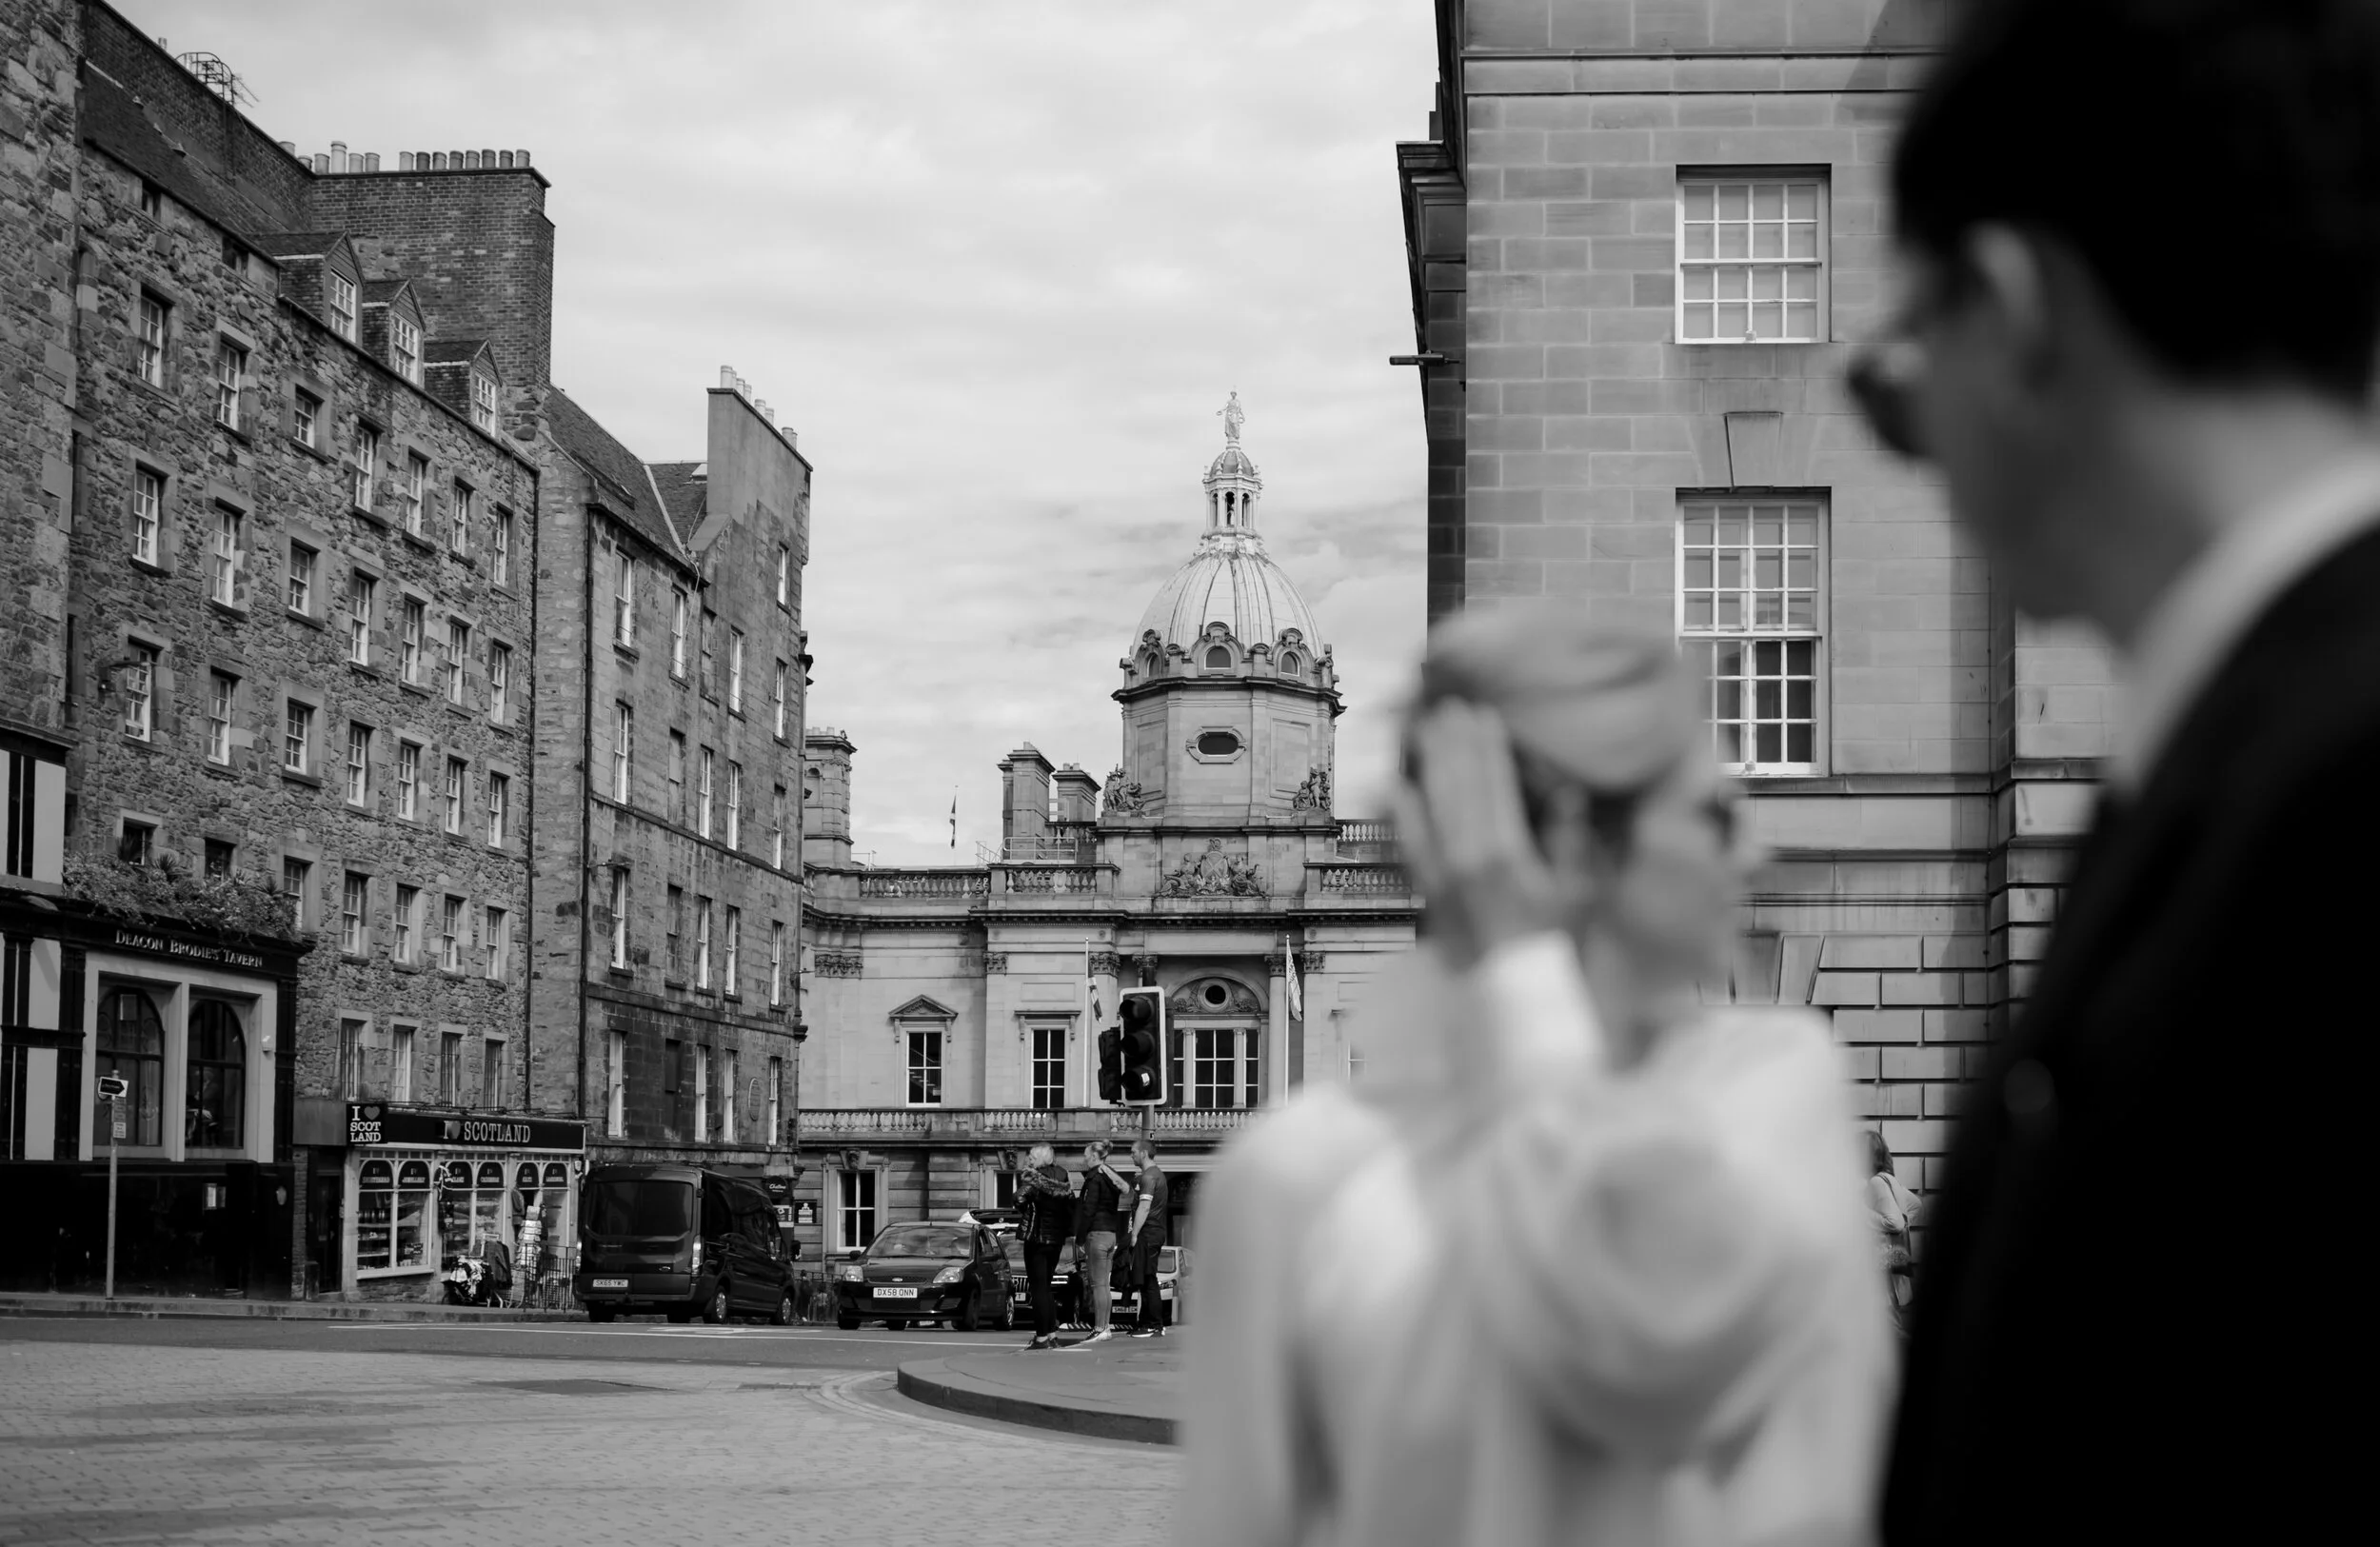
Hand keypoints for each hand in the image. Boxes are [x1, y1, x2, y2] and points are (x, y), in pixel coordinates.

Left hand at [1394, 700, 1575, 968]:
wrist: (1515, 1000)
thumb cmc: (1554, 946)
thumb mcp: (1577, 893)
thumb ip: (1570, 841)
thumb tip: (1568, 792)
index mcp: (1507, 853)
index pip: (1494, 785)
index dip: (1487, 746)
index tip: (1483, 713)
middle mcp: (1467, 858)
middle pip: (1457, 787)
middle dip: (1453, 743)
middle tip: (1447, 706)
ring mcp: (1442, 876)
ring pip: (1429, 807)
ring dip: (1428, 765)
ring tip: (1424, 730)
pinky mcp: (1428, 893)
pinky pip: (1409, 844)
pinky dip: (1401, 812)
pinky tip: (1396, 786)